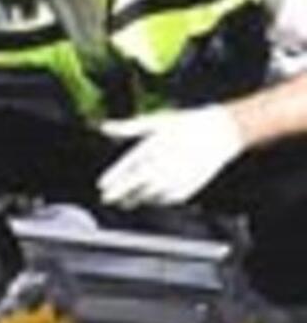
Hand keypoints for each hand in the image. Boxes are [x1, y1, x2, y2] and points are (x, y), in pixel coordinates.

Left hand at [97, 105, 243, 207]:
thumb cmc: (185, 125)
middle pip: (134, 186)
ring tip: (126, 201)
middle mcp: (163, 165)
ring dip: (136, 199)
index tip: (101, 186)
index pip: (127, 168)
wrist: (221, 132)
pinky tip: (150, 197)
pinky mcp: (188, 187)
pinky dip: (156, 199)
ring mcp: (176, 178)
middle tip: (107, 199)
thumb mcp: (155, 121)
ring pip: (149, 196)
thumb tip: (104, 127)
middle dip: (119, 194)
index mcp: (153, 148)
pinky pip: (166, 199)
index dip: (113, 178)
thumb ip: (128, 127)